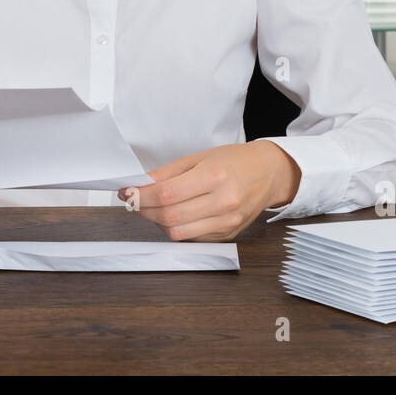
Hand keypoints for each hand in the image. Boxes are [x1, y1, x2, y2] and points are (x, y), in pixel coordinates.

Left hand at [119, 141, 300, 240]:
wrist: (269, 173)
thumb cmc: (234, 160)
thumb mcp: (200, 157)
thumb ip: (168, 173)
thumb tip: (141, 184)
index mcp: (215, 177)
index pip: (167, 194)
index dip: (141, 196)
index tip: (127, 192)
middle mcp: (223, 203)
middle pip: (170, 216)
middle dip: (144, 210)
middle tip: (133, 200)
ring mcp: (227, 222)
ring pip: (178, 232)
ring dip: (156, 222)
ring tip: (151, 208)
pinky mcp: (227, 234)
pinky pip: (191, 237)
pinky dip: (175, 228)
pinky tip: (173, 214)